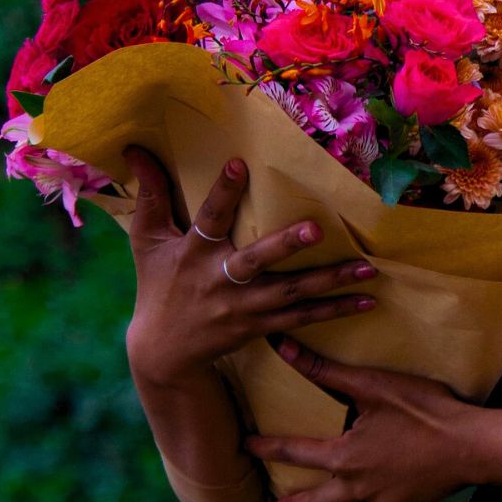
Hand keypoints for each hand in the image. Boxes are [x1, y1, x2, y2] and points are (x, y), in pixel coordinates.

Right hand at [123, 146, 377, 387]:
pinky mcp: (261, 326)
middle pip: (255, 261)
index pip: (208, 218)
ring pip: (290, 293)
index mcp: (193, 253)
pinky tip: (367, 301)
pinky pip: (302, 318)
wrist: (162, 353)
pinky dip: (334, 310)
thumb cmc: (158, 284)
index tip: (239, 164)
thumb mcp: (147, 241)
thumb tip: (135, 148)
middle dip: (284, 246)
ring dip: (330, 281)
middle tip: (316, 229)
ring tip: (367, 268)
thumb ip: (150, 195)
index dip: (221, 192)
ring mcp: (243, 307)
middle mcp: (220, 280)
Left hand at [245, 337, 475, 501]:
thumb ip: (327, 372)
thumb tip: (284, 350)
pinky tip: (388, 479)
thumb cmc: (422, 411)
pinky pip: (382, 500)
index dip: (269, 446)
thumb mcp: (374, 386)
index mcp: (344, 457)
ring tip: (330, 501)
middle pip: (319, 501)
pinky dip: (377, 491)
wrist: (471, 447)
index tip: (246, 445)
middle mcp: (357, 487)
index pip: (296, 451)